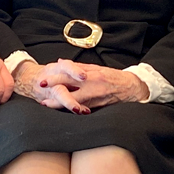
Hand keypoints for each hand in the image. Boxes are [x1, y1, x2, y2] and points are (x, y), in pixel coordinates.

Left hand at [15, 60, 147, 113]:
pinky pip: (83, 108)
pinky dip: (73, 109)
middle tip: (42, 96)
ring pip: (74, 101)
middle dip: (55, 93)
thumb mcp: (95, 68)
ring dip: (60, 104)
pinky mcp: (99, 106)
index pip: (69, 75)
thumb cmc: (112, 77)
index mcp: (90, 73)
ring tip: (48, 105)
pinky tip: (65, 110)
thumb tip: (60, 62)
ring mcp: (95, 96)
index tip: (44, 81)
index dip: (55, 78)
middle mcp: (92, 84)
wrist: (131, 87)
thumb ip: (78, 67)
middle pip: (70, 89)